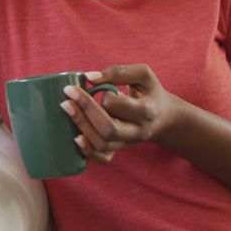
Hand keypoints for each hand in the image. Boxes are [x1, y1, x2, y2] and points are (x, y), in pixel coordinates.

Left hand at [60, 64, 181, 164]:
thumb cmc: (149, 91)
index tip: (90, 83)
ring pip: (103, 144)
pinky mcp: (120, 149)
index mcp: (147, 110)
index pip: (118, 105)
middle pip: (109, 129)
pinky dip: (89, 152)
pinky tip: (76, 138)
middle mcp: (139, 131)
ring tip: (66, 108)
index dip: (102, 93)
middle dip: (84, 112)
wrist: (163, 116)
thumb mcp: (143, 75)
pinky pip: (104, 158)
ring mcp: (129, 143)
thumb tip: (88, 77)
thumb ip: (118, 72)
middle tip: (68, 94)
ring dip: (82, 127)